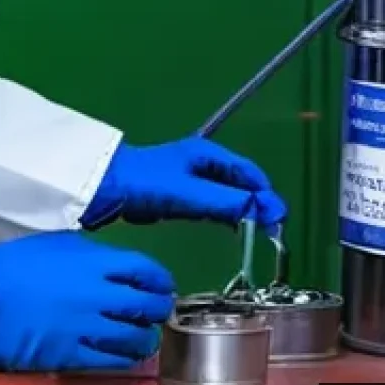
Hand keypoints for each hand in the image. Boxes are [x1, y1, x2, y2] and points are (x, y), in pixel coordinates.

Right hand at [0, 231, 174, 372]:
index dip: (160, 280)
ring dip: (145, 338)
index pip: (145, 269)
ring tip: (144, 339)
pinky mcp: (72, 355)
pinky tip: (124, 357)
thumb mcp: (56, 244)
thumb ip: (88, 256)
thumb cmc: (11, 264)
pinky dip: (124, 359)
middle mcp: (99, 293)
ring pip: (136, 338)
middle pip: (147, 304)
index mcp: (94, 261)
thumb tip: (108, 267)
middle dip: (158, 310)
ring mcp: (87, 327)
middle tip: (156, 313)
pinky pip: (111, 361)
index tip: (163, 285)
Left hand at [83, 137, 286, 228]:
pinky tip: (228, 228)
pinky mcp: (177, 193)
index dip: (266, 194)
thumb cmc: (146, 184)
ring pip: (225, 193)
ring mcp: (189, 177)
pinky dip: (224, 213)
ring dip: (241, 209)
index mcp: (207, 153)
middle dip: (257, 202)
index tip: (278, 219)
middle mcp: (201, 161)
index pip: (249, 172)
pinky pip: (209, 203)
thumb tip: (264, 211)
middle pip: (240, 182)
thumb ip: (226, 203)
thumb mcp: (189, 194)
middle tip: (271, 229)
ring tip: (256, 231)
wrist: (105, 187)